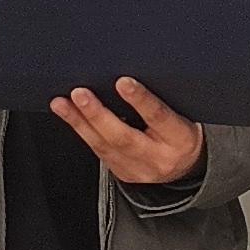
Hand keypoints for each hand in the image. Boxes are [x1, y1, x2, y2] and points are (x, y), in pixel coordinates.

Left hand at [51, 78, 205, 187]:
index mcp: (180, 138)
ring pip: (103, 146)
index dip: (140, 99)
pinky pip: (98, 152)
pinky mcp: (122, 173)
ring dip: (79, 122)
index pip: (159, 117)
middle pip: (123, 137)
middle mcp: (158, 157)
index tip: (122, 82)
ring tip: (62, 104)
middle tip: (80, 94)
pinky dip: (82, 131)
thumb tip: (130, 75)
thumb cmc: (182, 131)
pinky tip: (70, 116)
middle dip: (98, 114)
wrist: (187, 166)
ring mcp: (138, 169)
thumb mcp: (184, 113)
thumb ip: (162, 98)